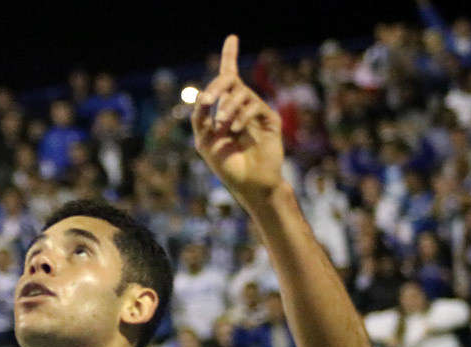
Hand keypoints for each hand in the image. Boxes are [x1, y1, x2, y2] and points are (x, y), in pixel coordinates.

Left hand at [191, 36, 284, 198]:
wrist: (248, 185)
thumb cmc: (227, 165)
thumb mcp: (204, 141)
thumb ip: (200, 119)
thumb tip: (203, 97)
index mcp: (226, 109)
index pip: (228, 78)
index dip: (230, 56)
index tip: (232, 37)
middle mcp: (242, 107)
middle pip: (231, 80)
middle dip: (217, 86)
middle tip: (208, 100)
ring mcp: (257, 113)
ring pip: (240, 93)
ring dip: (226, 108)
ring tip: (222, 126)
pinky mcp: (270, 120)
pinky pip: (254, 106)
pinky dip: (240, 116)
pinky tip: (234, 130)